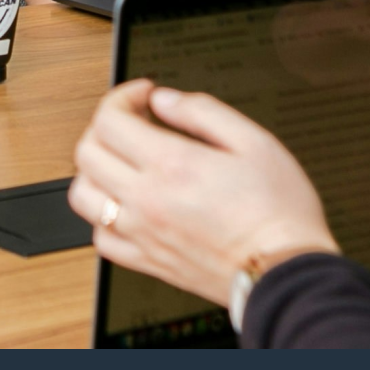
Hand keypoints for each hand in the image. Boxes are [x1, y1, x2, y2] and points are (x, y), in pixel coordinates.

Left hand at [68, 79, 339, 305]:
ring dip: (93, 171)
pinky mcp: (147, 262)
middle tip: (131, 123)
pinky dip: (102, 218)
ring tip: (120, 163)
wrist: (287, 273)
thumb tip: (165, 100)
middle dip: (103, 127)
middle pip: (87, 153)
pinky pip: (101, 238)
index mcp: (171, 165)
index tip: (142, 96)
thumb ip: (204, 112)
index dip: (120, 97)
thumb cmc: (280, 214)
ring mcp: (142, 233)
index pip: (110, 120)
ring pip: (83, 196)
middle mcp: (147, 199)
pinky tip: (124, 207)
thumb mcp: (255, 143)